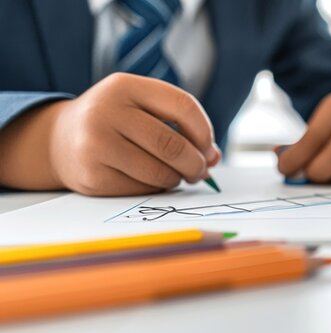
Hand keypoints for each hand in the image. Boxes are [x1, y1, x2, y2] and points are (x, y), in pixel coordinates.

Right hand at [0, 73, 220, 195]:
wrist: (59, 141)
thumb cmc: (115, 123)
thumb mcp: (142, 107)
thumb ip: (180, 126)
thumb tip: (214, 157)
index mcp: (125, 86)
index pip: (183, 106)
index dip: (205, 131)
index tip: (208, 147)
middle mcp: (106, 112)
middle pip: (172, 145)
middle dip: (196, 163)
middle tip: (201, 171)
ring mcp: (96, 145)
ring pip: (160, 172)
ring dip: (178, 179)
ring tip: (177, 175)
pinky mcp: (92, 177)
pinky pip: (143, 189)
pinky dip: (157, 188)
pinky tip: (150, 180)